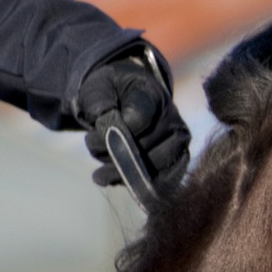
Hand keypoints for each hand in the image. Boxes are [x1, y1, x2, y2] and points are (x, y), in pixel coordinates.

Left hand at [74, 45, 190, 195]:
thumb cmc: (113, 92)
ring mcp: (179, 145)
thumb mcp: (99, 86)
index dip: (112, 133)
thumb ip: (97, 100)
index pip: (137, 121)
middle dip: (113, 154)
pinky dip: (133, 185)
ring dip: (121, 173)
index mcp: (155, 97)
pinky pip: (159, 182)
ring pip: (153, 169)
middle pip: (144, 148)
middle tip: (93, 150)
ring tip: (99, 173)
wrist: (130, 99)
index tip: (92, 134)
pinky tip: (109, 181)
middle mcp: (174, 121)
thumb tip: (103, 120)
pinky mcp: (178, 164)